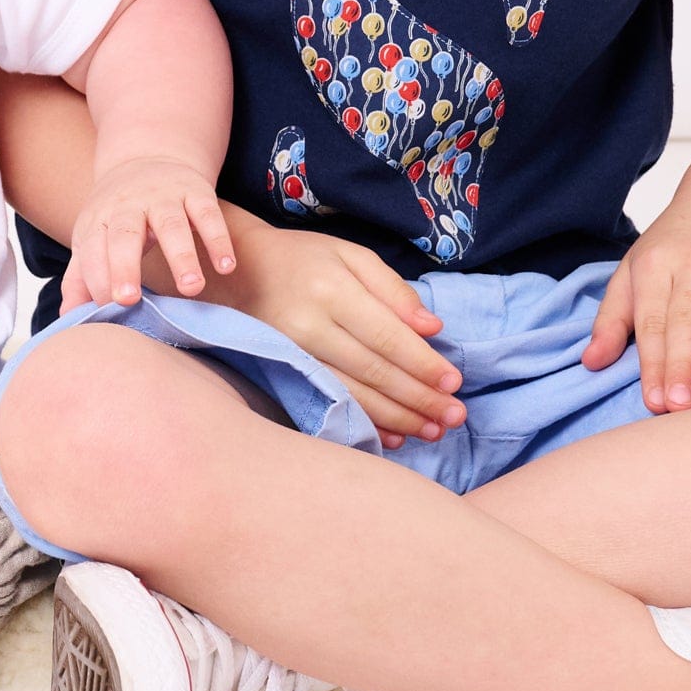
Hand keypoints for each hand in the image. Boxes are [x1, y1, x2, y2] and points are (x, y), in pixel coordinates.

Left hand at [64, 155, 237, 309]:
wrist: (147, 157)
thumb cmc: (117, 213)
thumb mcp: (92, 237)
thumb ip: (80, 277)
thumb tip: (67, 317)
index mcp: (99, 219)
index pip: (93, 250)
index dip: (97, 279)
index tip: (106, 309)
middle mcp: (129, 205)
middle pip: (124, 235)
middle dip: (124, 267)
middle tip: (130, 300)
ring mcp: (164, 196)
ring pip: (172, 225)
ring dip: (182, 257)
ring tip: (192, 289)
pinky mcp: (196, 191)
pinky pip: (208, 214)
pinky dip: (218, 240)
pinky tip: (225, 267)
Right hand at [209, 220, 462, 446]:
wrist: (235, 273)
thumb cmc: (303, 259)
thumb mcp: (350, 254)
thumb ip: (393, 289)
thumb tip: (432, 327)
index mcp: (332, 289)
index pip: (387, 335)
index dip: (422, 363)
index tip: (454, 383)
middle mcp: (310, 326)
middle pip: (374, 371)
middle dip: (419, 398)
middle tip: (455, 417)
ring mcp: (293, 355)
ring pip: (354, 395)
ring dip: (398, 417)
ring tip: (432, 431)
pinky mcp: (284, 374)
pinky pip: (330, 404)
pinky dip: (365, 423)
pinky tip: (392, 436)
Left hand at [582, 161, 690, 410]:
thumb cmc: (676, 244)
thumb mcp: (635, 271)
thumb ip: (614, 318)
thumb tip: (591, 362)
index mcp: (653, 264)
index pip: (650, 321)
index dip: (651, 362)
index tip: (654, 402)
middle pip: (683, 317)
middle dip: (679, 361)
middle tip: (678, 404)